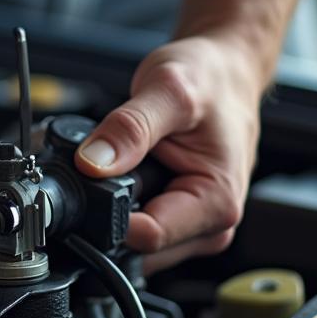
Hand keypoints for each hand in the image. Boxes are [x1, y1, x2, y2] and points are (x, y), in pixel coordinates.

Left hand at [73, 35, 262, 272]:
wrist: (225, 71)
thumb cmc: (211, 79)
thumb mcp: (168, 90)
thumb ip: (130, 128)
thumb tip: (91, 163)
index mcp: (217, 202)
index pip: (147, 237)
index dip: (108, 214)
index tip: (91, 182)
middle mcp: (210, 225)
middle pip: (136, 245)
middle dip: (111, 210)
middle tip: (112, 163)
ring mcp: (192, 227)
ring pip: (130, 241)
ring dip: (115, 206)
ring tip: (127, 162)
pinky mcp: (176, 220)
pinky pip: (133, 226)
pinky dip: (120, 202)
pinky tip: (129, 172)